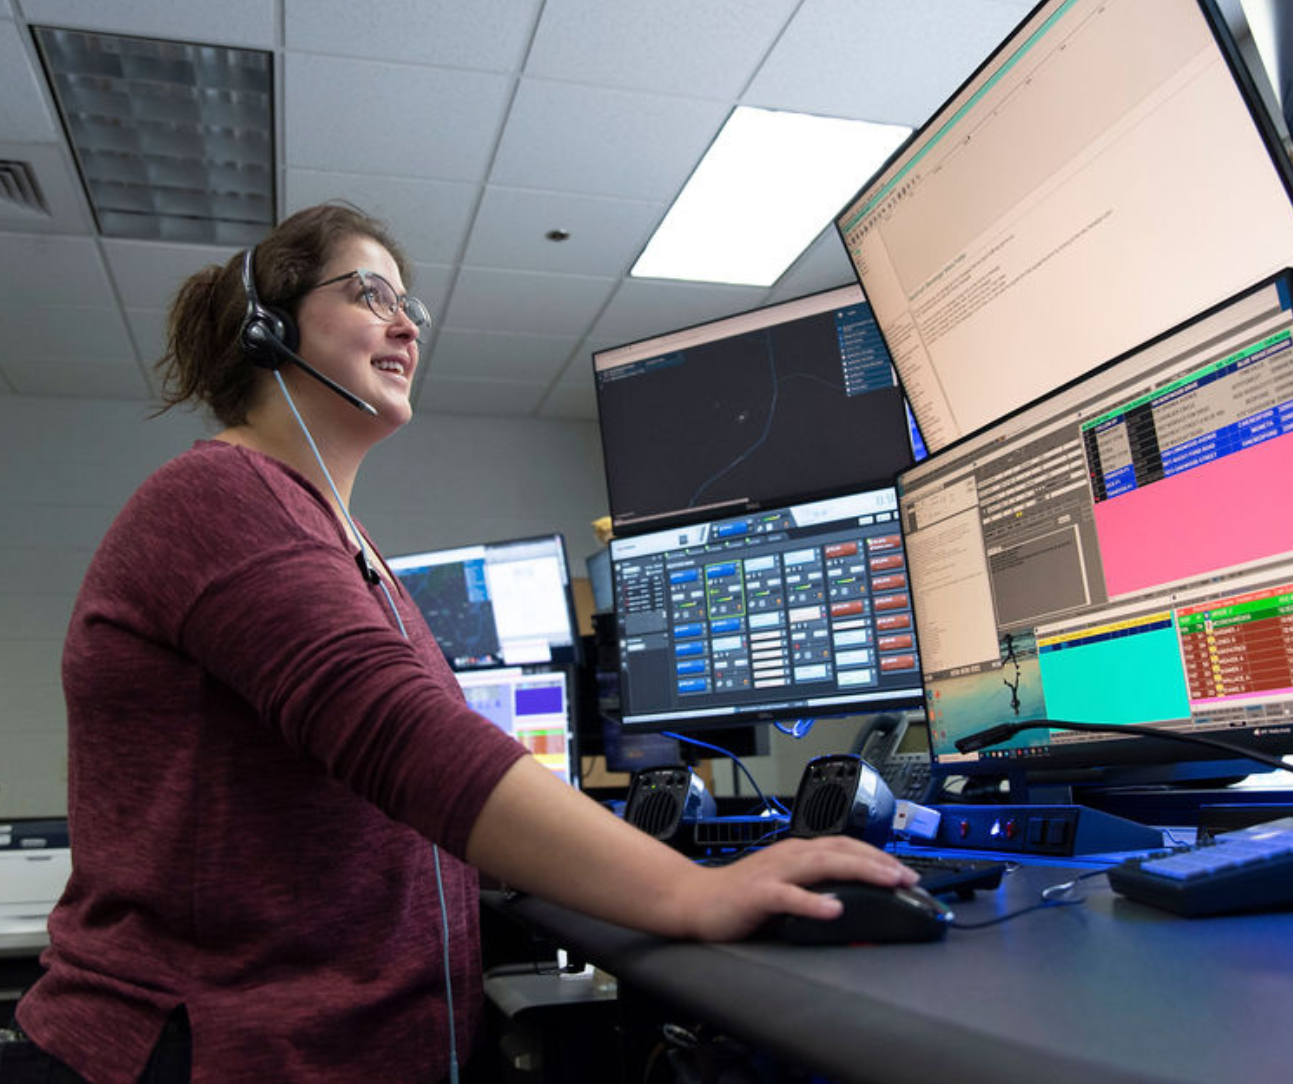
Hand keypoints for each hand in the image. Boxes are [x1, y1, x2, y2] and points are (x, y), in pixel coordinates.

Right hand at [667, 836, 919, 941]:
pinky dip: (813, 901)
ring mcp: (773, 873)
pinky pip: (789, 895)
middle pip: (840, 850)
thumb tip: (852, 899)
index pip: (844, 846)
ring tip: (885, 881)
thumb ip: (813, 886)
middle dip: (877, 861)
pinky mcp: (757, 894)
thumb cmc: (741, 896)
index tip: (905, 872)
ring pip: (821, 864)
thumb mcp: (785, 885)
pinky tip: (833, 908)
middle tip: (907, 876)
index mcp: (797, 852)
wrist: (695, 899)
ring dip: (857, 870)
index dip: (877, 856)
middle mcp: (789, 856)